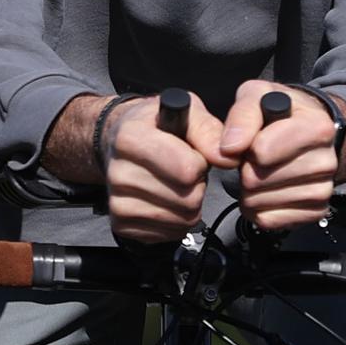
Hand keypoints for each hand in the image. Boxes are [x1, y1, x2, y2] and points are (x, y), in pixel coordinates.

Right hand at [102, 90, 226, 243]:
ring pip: (183, 219)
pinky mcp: (122, 225)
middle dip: (196, 184)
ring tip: (174, 182)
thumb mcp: (187, 112)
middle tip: (183, 168)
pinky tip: (168, 200)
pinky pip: (172, 233)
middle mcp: (118, 173)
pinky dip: (179, 219)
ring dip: (190, 203)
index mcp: (129, 138)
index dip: (200, 162)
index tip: (192, 153)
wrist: (120, 143)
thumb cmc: (158, 125)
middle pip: (188, 199)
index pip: (186, 169)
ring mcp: (117, 203)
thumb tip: (228, 159)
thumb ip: (208, 131)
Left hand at [218, 81, 338, 232]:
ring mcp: (323, 190)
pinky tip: (266, 191)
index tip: (252, 139)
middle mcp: (326, 162)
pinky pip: (268, 220)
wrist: (308, 132)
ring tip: (260, 172)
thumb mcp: (256, 95)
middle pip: (257, 180)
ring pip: (259, 202)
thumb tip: (229, 149)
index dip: (246, 146)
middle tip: (255, 157)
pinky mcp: (315, 212)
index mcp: (318, 128)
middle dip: (246, 169)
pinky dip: (257, 208)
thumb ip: (242, 115)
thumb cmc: (278, 112)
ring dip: (248, 190)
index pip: (262, 151)